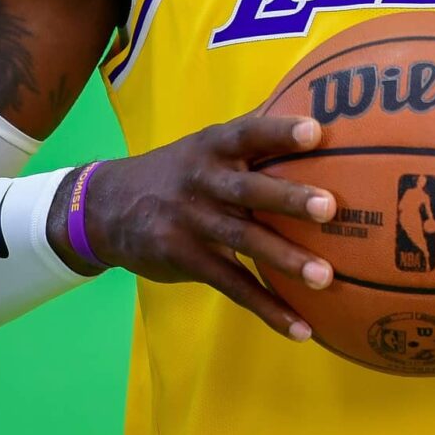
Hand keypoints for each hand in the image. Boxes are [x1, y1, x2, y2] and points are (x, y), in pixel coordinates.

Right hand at [51, 114, 337, 341]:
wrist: (105, 209)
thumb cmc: (178, 172)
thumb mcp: (204, 145)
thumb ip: (252, 134)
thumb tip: (314, 106)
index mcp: (214, 148)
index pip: (248, 133)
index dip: (280, 131)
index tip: (317, 132)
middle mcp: (204, 181)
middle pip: (249, 188)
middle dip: (289, 198)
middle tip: (329, 207)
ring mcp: (193, 222)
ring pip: (244, 240)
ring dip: (285, 259)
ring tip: (324, 277)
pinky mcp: (187, 259)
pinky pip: (232, 285)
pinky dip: (267, 307)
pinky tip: (300, 328)